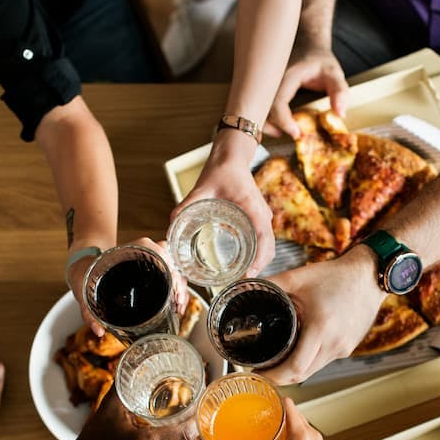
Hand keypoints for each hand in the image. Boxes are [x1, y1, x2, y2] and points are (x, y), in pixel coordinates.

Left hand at [67, 237, 188, 336]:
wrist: (82, 267)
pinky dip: (176, 290)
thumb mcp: (83, 291)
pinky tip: (177, 305)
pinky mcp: (150, 272)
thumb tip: (99, 331)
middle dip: (179, 284)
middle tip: (178, 303)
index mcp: (129, 251)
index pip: (157, 250)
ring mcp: (148, 262)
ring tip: (179, 307)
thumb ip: (88, 312)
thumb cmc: (84, 275)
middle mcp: (142, 253)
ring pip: (173, 270)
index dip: (168, 267)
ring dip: (180, 288)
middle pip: (170, 262)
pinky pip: (169, 277)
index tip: (173, 287)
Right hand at [68, 387, 201, 439]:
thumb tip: (134, 360)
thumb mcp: (109, 408)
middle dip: (201, 422)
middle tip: (202, 402)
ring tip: (197, 415)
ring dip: (196, 435)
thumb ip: (124, 383)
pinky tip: (185, 432)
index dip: (200, 415)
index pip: (186, 433)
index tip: (202, 397)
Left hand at [172, 130, 274, 275]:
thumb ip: (185, 205)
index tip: (248, 273)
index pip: (263, 237)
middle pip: (269, 246)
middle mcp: (262, 213)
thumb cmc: (220, 171)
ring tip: (244, 277)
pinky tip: (248, 263)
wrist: (232, 157)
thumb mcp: (201, 188)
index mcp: (252, 207)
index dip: (259, 258)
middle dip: (259, 266)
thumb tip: (170, 225)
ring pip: (269, 244)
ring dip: (261, 261)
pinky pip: (266, 238)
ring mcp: (264, 215)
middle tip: (242, 281)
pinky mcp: (260, 216)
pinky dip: (260, 253)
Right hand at [209, 398, 348, 439]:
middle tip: (253, 410)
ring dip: (280, 418)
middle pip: (290, 410)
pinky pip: (300, 429)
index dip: (272, 397)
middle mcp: (310, 434)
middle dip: (272, 408)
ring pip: (296, 419)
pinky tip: (273, 438)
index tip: (257, 397)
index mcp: (301, 436)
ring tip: (261, 422)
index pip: (287, 403)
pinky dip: (287, 428)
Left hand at [262, 246, 384, 384]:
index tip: (258, 372)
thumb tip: (246, 286)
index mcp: (321, 327)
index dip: (274, 375)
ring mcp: (344, 348)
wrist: (369, 275)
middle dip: (280, 377)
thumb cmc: (337, 276)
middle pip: (302, 375)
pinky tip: (299, 351)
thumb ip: (272, 284)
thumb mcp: (299, 277)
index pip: (294, 367)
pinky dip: (309, 361)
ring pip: (313, 370)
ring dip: (295, 370)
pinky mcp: (348, 348)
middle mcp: (334, 343)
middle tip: (262, 371)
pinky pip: (324, 361)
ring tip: (277, 362)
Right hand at [265, 46, 347, 139]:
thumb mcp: (334, 73)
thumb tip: (340, 114)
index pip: (278, 102)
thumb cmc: (320, 61)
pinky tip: (275, 123)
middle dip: (271, 126)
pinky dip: (264, 117)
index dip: (284, 121)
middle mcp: (272, 79)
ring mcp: (265, 83)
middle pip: (262, 108)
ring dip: (265, 123)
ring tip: (280, 131)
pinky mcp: (263, 88)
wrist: (307, 46)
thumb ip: (339, 91)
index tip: (297, 133)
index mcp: (287, 75)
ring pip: (256, 107)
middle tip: (287, 134)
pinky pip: (258, 104)